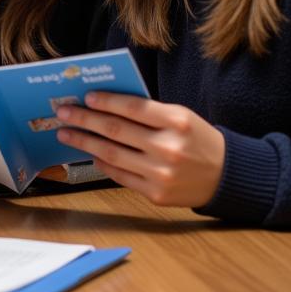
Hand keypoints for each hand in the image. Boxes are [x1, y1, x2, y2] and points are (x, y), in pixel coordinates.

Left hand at [55, 91, 225, 207]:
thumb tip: (104, 105)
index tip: (85, 97)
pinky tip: (89, 155)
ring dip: (84, 143)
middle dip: (84, 120)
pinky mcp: (156, 194)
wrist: (227, 176)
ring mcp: (161, 173)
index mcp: (177, 121)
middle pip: (115, 130)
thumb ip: (148, 112)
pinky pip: (120, 176)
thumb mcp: (181, 117)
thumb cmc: (197, 139)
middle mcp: (168, 147)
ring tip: (66, 134)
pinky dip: (101, 164)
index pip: (132, 108)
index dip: (106, 101)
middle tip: (64, 112)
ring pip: (111, 154)